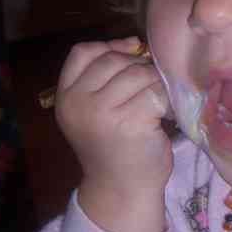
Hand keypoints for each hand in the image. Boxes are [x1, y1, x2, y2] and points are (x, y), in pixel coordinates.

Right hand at [55, 36, 172, 231]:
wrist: (121, 190)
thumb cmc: (114, 146)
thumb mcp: (95, 109)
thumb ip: (105, 77)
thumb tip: (133, 42)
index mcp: (65, 96)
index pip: (82, 52)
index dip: (109, 47)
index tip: (131, 58)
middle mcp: (78, 103)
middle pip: (114, 60)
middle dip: (138, 69)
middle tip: (148, 91)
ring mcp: (102, 113)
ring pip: (139, 74)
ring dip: (155, 85)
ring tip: (156, 105)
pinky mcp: (130, 122)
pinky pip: (155, 93)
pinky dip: (166, 102)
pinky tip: (164, 117)